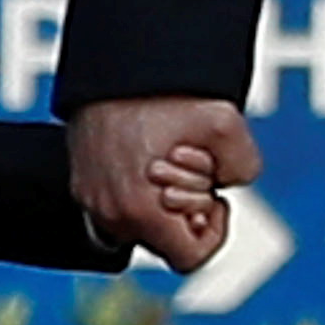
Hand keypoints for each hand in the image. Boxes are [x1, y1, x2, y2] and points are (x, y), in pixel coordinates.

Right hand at [67, 97, 254, 265]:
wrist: (113, 64)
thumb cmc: (164, 93)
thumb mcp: (226, 124)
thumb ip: (242, 168)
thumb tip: (226, 184)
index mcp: (140, 211)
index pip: (189, 259)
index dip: (214, 233)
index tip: (216, 199)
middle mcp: (109, 215)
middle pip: (165, 240)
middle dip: (188, 210)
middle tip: (193, 167)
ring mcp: (90, 201)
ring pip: (141, 223)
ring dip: (162, 200)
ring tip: (170, 156)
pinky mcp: (81, 183)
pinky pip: (118, 204)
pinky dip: (138, 188)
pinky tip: (150, 152)